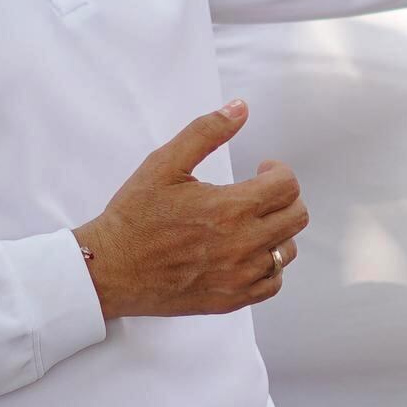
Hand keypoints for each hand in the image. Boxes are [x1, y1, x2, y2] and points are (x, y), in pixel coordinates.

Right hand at [76, 101, 305, 317]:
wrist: (110, 268)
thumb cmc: (134, 216)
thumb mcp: (164, 163)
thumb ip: (206, 132)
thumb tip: (240, 108)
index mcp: (231, 207)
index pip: (288, 185)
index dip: (278, 170)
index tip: (261, 168)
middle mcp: (243, 244)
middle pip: (296, 216)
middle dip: (284, 197)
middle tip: (260, 192)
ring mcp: (240, 276)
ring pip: (287, 250)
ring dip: (277, 231)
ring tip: (251, 222)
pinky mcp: (232, 299)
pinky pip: (273, 283)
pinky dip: (269, 266)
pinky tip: (248, 253)